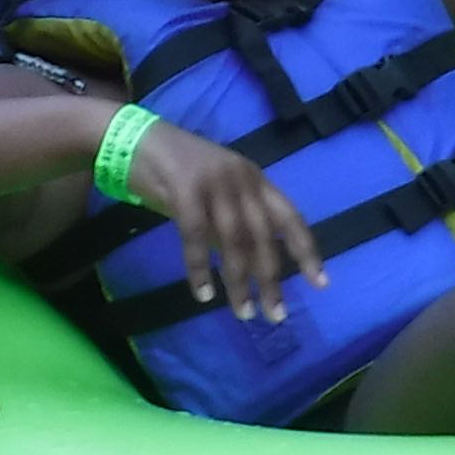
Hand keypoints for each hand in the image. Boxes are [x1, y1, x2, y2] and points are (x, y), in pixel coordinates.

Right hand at [111, 110, 327, 322]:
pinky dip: (201, 268)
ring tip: (243, 313)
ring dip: (240, 282)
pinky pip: (196, 236)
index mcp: (255, 179)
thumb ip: (234, 221)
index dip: (306, 251)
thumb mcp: (217, 194)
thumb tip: (252, 265)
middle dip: (272, 279)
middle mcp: (242, 179)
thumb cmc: (176, 171)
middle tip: (276, 315)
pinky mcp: (185, 188)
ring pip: (235, 240)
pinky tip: (203, 294)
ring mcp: (215, 182)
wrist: (133, 138)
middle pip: (264, 236)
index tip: (321, 284)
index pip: (290, 217)